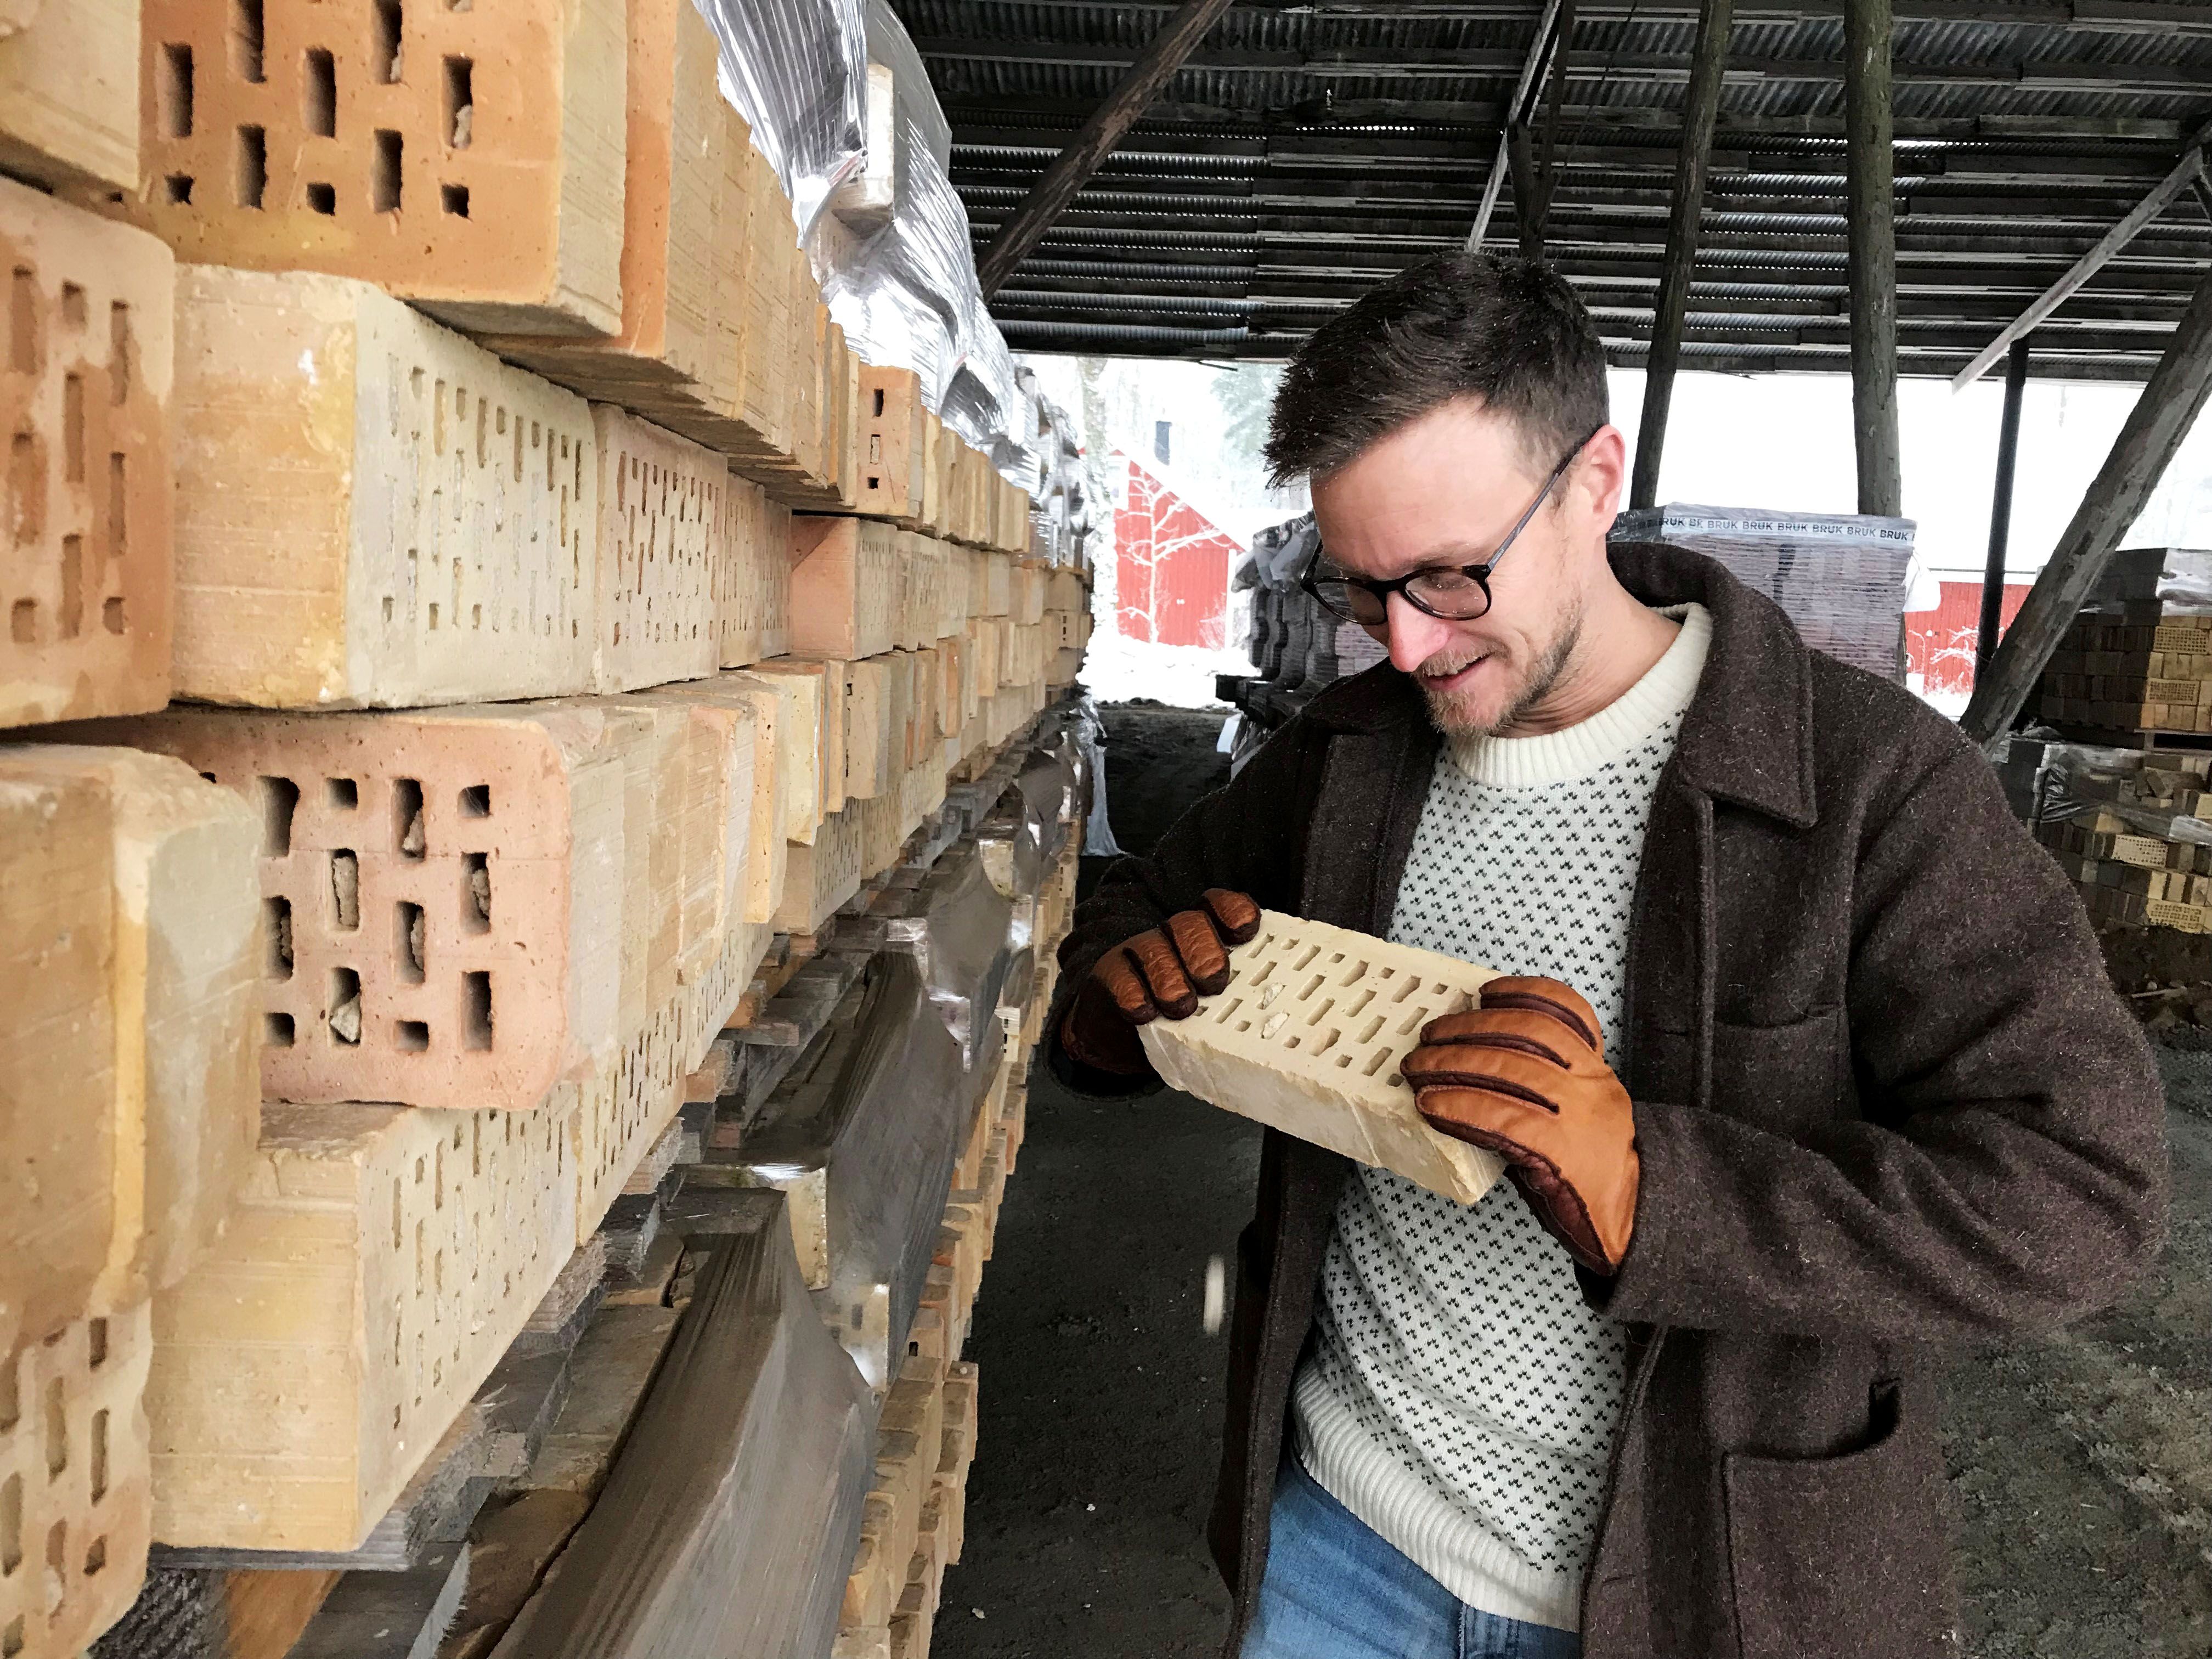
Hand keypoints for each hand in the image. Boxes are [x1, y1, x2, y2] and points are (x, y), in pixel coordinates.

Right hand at [1058, 889, 1262, 1074]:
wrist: (1119, 1035)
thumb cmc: (1177, 1017)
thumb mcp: (1214, 1006)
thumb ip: (1241, 997)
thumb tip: (1281, 1009)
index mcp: (1203, 936)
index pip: (1218, 907)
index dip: (1233, 911)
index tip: (1246, 929)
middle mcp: (1170, 936)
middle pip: (1187, 924)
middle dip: (1203, 951)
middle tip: (1214, 983)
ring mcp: (1137, 951)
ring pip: (1153, 948)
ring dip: (1169, 976)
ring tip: (1181, 1006)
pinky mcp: (1107, 973)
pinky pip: (1117, 974)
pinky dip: (1131, 992)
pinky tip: (1142, 1011)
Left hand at [1401, 976, 1639, 1275]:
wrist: (1636, 1224)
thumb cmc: (1593, 1173)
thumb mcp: (1576, 1116)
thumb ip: (1538, 1090)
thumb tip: (1470, 1068)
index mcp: (1595, 1071)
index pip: (1566, 1012)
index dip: (1522, 994)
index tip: (1484, 993)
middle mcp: (1591, 1084)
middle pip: (1525, 1034)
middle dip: (1468, 1029)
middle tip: (1428, 1038)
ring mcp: (1579, 1117)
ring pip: (1509, 1071)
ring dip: (1452, 1065)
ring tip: (1417, 1069)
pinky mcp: (1562, 1153)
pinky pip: (1502, 1119)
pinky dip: (1461, 1107)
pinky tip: (1433, 1106)